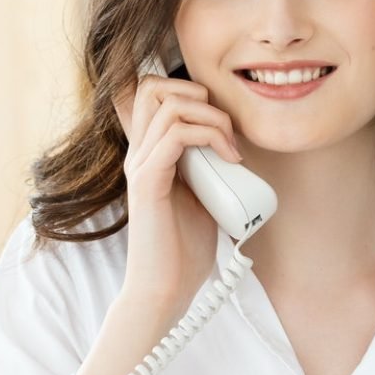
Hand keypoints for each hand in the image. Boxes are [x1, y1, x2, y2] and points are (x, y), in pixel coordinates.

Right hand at [113, 72, 242, 317]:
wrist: (167, 289)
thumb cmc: (184, 250)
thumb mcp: (204, 196)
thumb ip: (209, 167)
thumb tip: (235, 148)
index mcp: (149, 153)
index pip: (151, 93)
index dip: (186, 89)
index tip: (220, 121)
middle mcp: (139, 153)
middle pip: (152, 85)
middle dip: (197, 93)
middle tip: (224, 129)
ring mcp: (140, 166)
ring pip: (168, 104)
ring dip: (211, 117)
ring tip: (230, 147)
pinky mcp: (148, 183)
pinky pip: (176, 135)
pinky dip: (210, 137)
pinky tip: (228, 159)